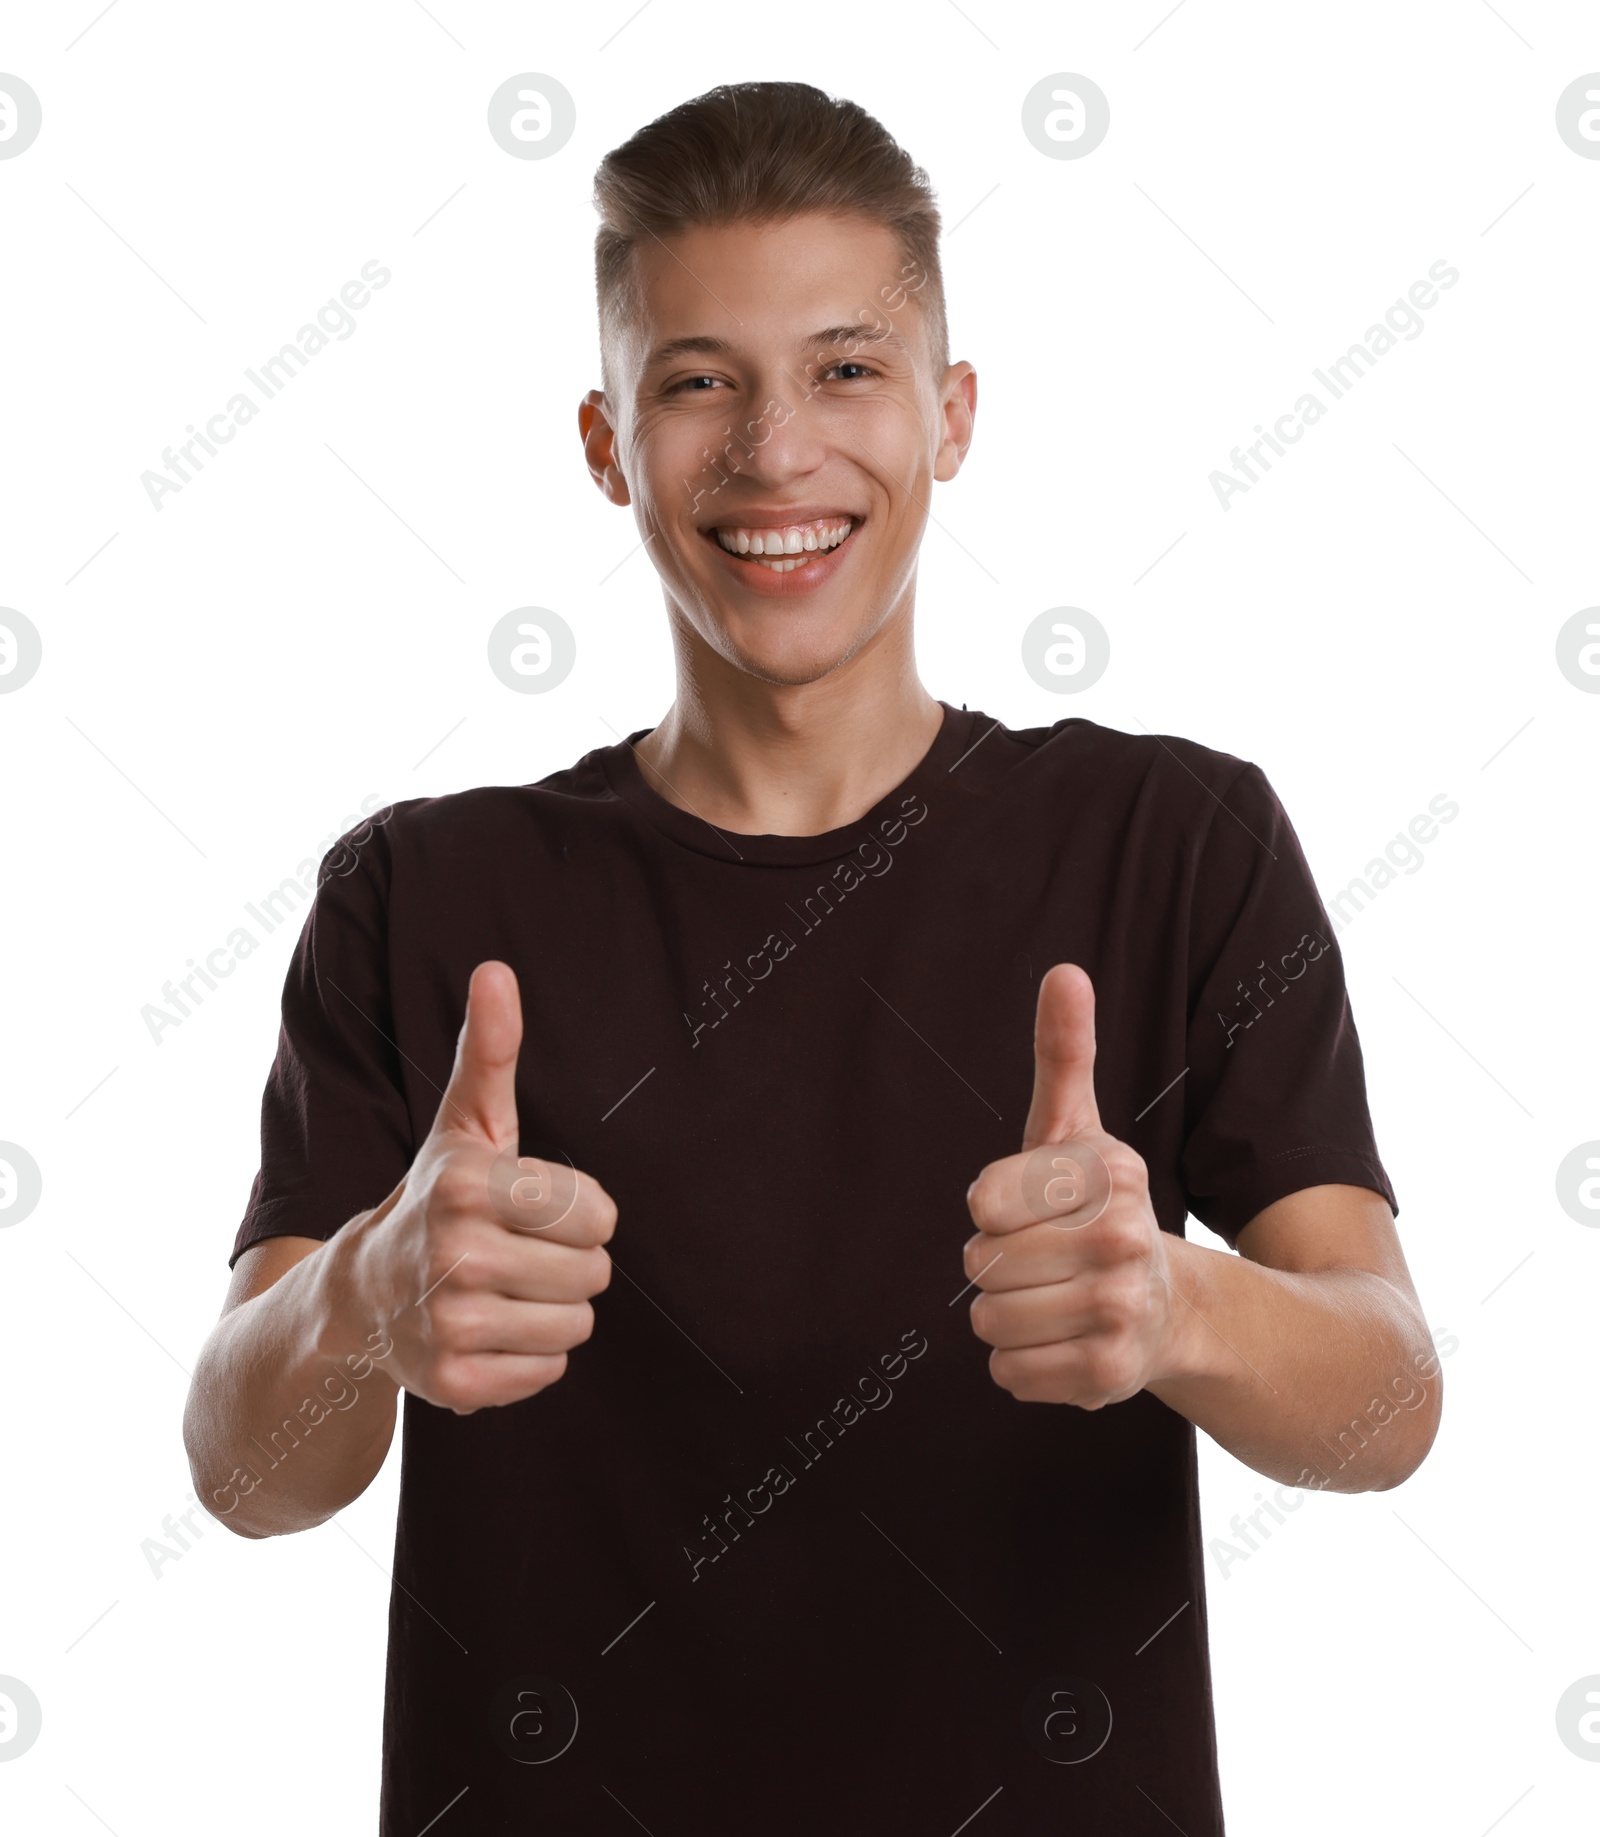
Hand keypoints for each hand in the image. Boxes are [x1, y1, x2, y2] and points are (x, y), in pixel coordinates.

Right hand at [347, 960, 616, 1413]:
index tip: (535, 1207)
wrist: (359, 1294)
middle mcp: (452, 1256)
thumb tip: (496, 969)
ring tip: (504, 1290)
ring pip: (577, 1326)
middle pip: (594, 1273)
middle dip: (570, 1262)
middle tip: (519, 1253)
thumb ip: (491, 1051)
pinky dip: (530, 1358)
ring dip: (554, 1311)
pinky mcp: (453, 1386)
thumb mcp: (465, 1123)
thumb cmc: (436, 1196)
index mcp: (466, 1186)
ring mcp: (449, 1326)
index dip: (580, 1211)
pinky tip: (488, 1331)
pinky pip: (549, 1373)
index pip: (598, 1213)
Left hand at [962, 963, 1184, 1407]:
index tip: (1031, 1208)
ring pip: (987, 1321)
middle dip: (996, 1265)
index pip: (982, 1200)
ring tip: (1050, 1300)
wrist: (1170, 1306)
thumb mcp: (1076, 1129)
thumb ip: (1064, 1053)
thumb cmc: (1095, 1207)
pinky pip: (1006, 1373)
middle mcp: (1122, 1241)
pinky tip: (1061, 1341)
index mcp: (1108, 1175)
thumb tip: (1064, 972)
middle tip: (1043, 1260)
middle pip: (980, 1264)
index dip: (993, 1209)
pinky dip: (1020, 1363)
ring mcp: (1119, 1313)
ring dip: (1003, 1315)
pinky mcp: (1108, 1377)